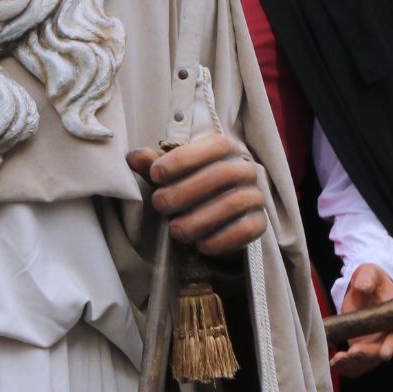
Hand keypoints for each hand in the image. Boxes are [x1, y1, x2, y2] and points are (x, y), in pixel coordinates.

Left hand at [126, 133, 265, 255]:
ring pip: (233, 203)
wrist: (217, 217)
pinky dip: (222, 239)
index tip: (156, 175)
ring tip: (175, 231)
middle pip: (221, 175)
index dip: (184, 158)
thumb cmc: (189, 186)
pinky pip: (246, 230)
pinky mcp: (260, 223)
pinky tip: (201, 245)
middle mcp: (245, 169)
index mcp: (226, 149)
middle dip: (185, 191)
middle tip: (159, 204)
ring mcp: (255, 195)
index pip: (213, 146)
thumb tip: (132, 157)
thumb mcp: (171, 175)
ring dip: (200, 219)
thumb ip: (154, 166)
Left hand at [331, 263, 392, 377]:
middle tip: (350, 353)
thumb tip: (362, 286)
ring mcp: (373, 345)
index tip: (384, 354)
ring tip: (336, 360)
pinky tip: (332, 363)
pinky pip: (354, 364)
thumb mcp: (370, 274)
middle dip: (365, 356)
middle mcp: (387, 337)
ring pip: (366, 363)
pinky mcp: (360, 349)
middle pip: (379, 354)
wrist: (364, 289)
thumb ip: (367, 278)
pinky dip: (344, 367)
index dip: (391, 345)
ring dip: (352, 365)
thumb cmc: (371, 281)